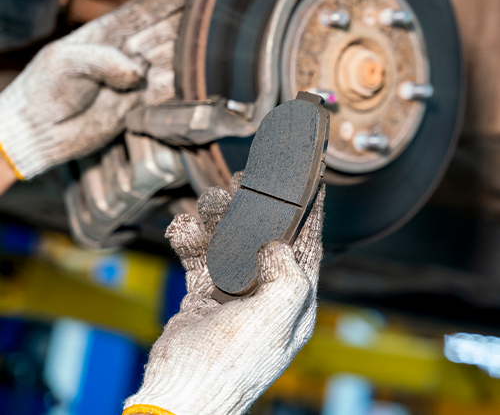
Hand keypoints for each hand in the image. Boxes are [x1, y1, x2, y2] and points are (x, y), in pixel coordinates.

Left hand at [0, 0, 190, 179]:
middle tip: (207, 25)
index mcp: (108, 33)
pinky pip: (167, 95)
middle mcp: (127, 54)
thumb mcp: (63, 62)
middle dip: (185, 28)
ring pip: (171, 64)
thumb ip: (101, 59)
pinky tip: (195, 78)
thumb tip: (138, 72)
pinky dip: (181, 88)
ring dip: (187, 58)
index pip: (146, 11)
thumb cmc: (45, 90)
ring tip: (206, 51)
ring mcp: (136, 80)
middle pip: (165, 35)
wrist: (41, 130)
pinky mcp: (141, 105)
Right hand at [123, 173, 324, 414]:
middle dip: (254, 209)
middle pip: (264, 239)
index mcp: (293, 302)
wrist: (180, 391)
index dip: (309, 214)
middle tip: (243, 182)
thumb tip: (277, 245)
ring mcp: (234, 294)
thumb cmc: (230, 363)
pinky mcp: (205, 294)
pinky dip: (190, 241)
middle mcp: (267, 295)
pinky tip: (181, 229)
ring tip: (208, 201)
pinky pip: (200, 258)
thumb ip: (288, 276)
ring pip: (229, 243)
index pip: (308, 247)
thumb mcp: (274, 318)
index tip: (309, 183)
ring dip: (217, 220)